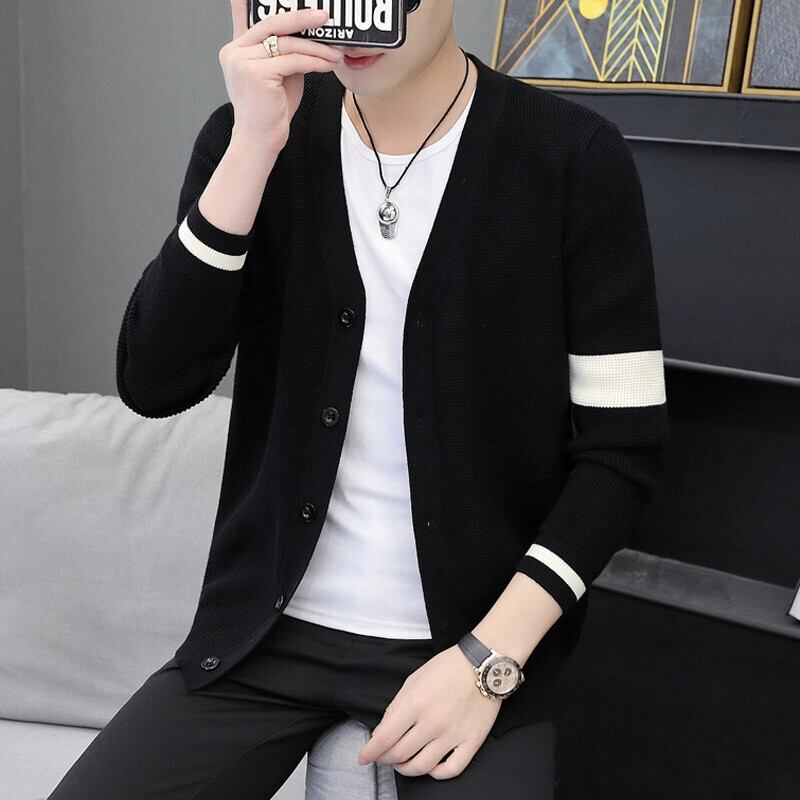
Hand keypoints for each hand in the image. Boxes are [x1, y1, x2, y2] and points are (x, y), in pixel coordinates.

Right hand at [222, 1, 343, 154]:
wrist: (260, 140)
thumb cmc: (270, 111)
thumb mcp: (278, 75)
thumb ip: (285, 54)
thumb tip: (308, 36)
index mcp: (235, 49)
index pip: (250, 17)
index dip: (254, 0)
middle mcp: (234, 52)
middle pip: (272, 24)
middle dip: (301, 18)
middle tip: (324, 16)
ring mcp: (242, 61)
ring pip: (287, 44)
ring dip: (316, 48)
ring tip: (334, 52)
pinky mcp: (256, 74)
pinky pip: (293, 61)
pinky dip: (314, 62)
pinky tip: (328, 64)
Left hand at [356, 644, 501, 779]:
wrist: (483, 664)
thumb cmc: (447, 667)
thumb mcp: (414, 679)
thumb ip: (396, 706)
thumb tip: (382, 732)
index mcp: (415, 703)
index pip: (385, 737)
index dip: (370, 751)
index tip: (363, 757)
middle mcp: (432, 722)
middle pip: (400, 753)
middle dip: (385, 758)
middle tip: (383, 756)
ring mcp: (453, 734)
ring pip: (422, 766)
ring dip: (406, 769)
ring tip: (402, 763)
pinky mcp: (472, 741)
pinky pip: (452, 769)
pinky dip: (437, 773)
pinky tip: (430, 766)